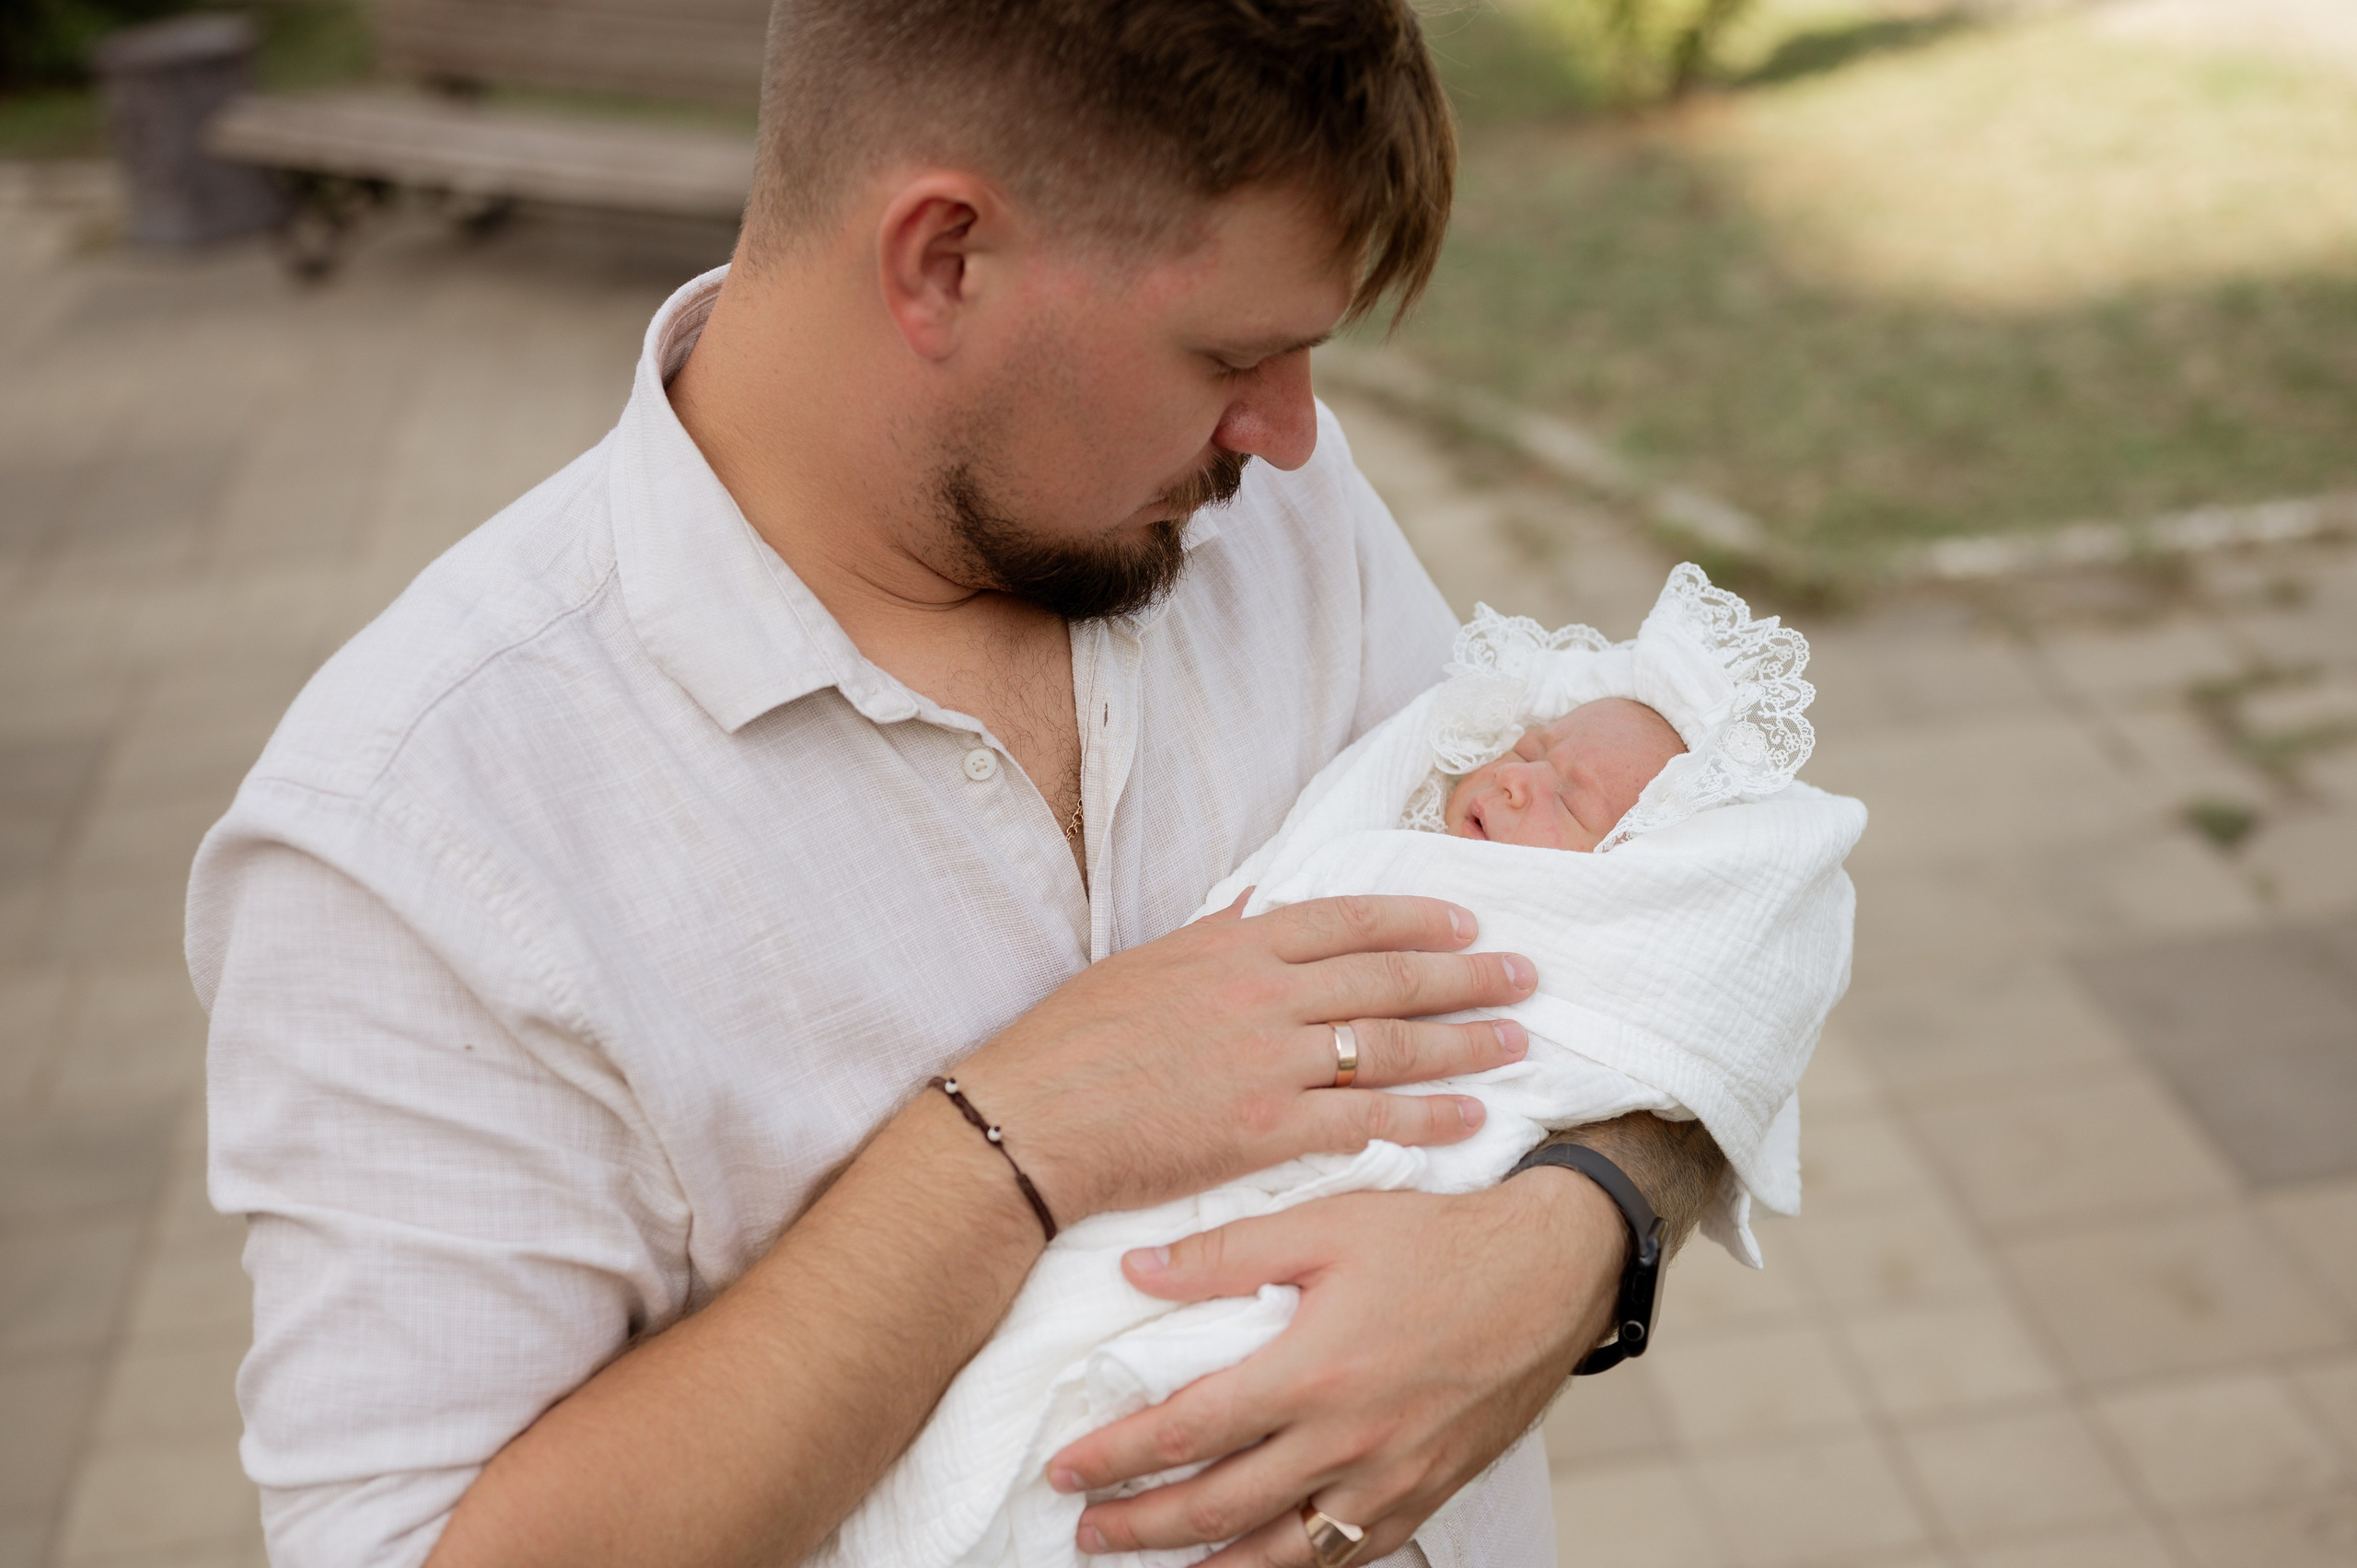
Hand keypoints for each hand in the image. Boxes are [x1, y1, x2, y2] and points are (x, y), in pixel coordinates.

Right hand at [955, 895, 1535, 1221]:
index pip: (1346, 919)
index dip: (1415, 919)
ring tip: (1517, 1041)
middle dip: (1467, 975)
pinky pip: (1367, 1121)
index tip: (1464, 920)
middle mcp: (1263, 994)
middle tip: (1525, 974)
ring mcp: (1269, 1062)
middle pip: (1388, 978)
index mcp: (1232, 945)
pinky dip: (1426, 1118)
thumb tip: (1255, 906)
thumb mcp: (1140, 965)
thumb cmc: (1068, 1045)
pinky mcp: (1266, 1131)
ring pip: (1391, 1046)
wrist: (1028, 1120)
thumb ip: (1210, 936)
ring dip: (1464, 1043)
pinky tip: (1470, 1119)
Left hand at [1044, 1173, 1627, 1563]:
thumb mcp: (1330, 1223)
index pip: (1189, 1431)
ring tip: (1158, 1565)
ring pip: (1281, 1555)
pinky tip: (1261, 1566)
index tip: (1068, 1467)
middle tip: (1087, 1531)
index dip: (1118, 1456)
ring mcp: (1390, 1480)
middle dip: (1142, 1526)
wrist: (1553, 1272)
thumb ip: (1228, 1251)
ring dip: (1208, 1567)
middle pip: (1219, 1508)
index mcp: (1314, 1372)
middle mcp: (1348, 1441)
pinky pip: (1347, 1556)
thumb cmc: (1443, 1241)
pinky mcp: (1425, 1496)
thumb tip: (1138, 1271)